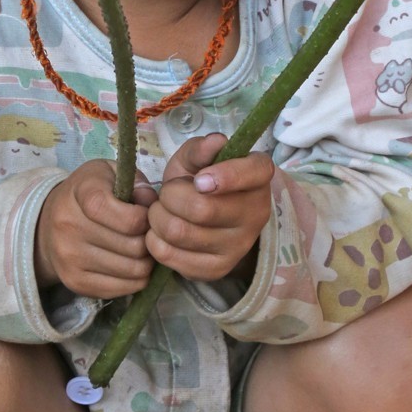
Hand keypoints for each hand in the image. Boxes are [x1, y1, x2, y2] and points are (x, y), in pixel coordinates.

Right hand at [35, 160, 156, 298]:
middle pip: (134, 247)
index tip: (145, 215)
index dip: (146, 219)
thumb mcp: (110, 174)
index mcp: (83, 193)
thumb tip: (153, 208)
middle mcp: (71, 226)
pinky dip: (135, 279)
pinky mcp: (74, 282)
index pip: (130, 219)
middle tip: (147, 235)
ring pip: (132, 270)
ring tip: (140, 249)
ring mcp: (70, 258)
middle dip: (149, 241)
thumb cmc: (87, 193)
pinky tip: (130, 264)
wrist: (47, 222)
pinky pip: (122, 289)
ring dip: (145, 261)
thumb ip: (137, 184)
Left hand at [147, 133, 274, 282]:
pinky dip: (154, 241)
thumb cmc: (198, 180)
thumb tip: (214, 142)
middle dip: (170, 197)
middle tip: (166, 194)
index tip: (198, 180)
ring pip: (180, 233)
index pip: (251, 173)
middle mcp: (257, 213)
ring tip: (161, 211)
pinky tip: (162, 232)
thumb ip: (201, 148)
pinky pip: (170, 256)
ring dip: (157, 218)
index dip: (224, 176)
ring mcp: (239, 246)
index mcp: (257, 177)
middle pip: (201, 209)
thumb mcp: (197, 158)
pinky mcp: (217, 269)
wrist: (206, 221)